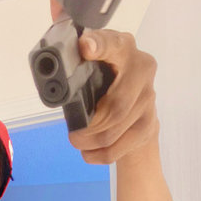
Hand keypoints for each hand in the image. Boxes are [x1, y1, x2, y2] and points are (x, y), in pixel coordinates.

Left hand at [49, 0, 158, 163]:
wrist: (136, 113)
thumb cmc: (105, 85)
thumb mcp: (92, 68)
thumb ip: (77, 63)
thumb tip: (51, 60)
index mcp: (123, 48)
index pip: (112, 45)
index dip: (100, 46)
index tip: (85, 47)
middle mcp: (142, 69)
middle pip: (115, 106)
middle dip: (89, 126)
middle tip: (72, 135)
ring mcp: (149, 99)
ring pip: (114, 130)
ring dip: (90, 142)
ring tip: (77, 142)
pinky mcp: (149, 125)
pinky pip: (119, 148)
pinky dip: (99, 155)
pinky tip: (88, 153)